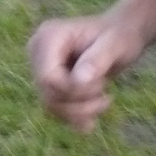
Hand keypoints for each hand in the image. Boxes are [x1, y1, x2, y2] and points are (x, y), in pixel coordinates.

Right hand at [27, 14, 146, 130]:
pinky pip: (54, 108)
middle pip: (47, 92)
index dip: (74, 90)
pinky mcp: (47, 81)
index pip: (48, 77)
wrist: (119, 36)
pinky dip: (74, 117)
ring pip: (49, 104)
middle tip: (105, 94)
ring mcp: (40, 67)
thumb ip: (96, 60)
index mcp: (48, 37)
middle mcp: (37, 51)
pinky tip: (92, 119)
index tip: (101, 85)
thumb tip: (79, 81)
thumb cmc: (119, 36)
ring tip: (104, 101)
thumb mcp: (114, 45)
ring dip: (79, 112)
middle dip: (80, 102)